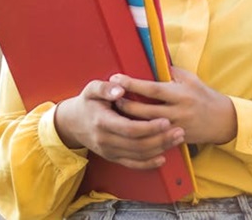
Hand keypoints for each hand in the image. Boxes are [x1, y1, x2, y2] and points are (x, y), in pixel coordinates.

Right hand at [53, 79, 184, 169]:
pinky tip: (162, 157)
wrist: (72, 123)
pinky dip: (148, 164)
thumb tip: (120, 89)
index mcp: (102, 121)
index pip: (129, 129)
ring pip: (138, 155)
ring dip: (160, 149)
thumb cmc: (87, 102)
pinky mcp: (112, 157)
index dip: (149, 127)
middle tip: (179, 131)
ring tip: (177, 139)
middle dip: (161, 139)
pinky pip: (132, 164)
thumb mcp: (91, 89)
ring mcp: (109, 151)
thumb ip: (105, 87)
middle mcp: (105, 140)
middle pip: (137, 144)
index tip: (166, 121)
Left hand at [111, 67, 237, 145]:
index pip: (152, 89)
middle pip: (145, 110)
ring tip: (113, 113)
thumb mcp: (190, 79)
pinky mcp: (175, 139)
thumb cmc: (203, 95)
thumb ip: (170, 72)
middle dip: (125, 104)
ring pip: (146, 127)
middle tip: (109, 97)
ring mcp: (176, 128)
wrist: (222, 120)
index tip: (116, 78)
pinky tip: (127, 129)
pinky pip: (153, 138)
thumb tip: (150, 61)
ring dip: (128, 120)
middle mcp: (177, 112)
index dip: (132, 84)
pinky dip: (139, 133)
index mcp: (180, 94)